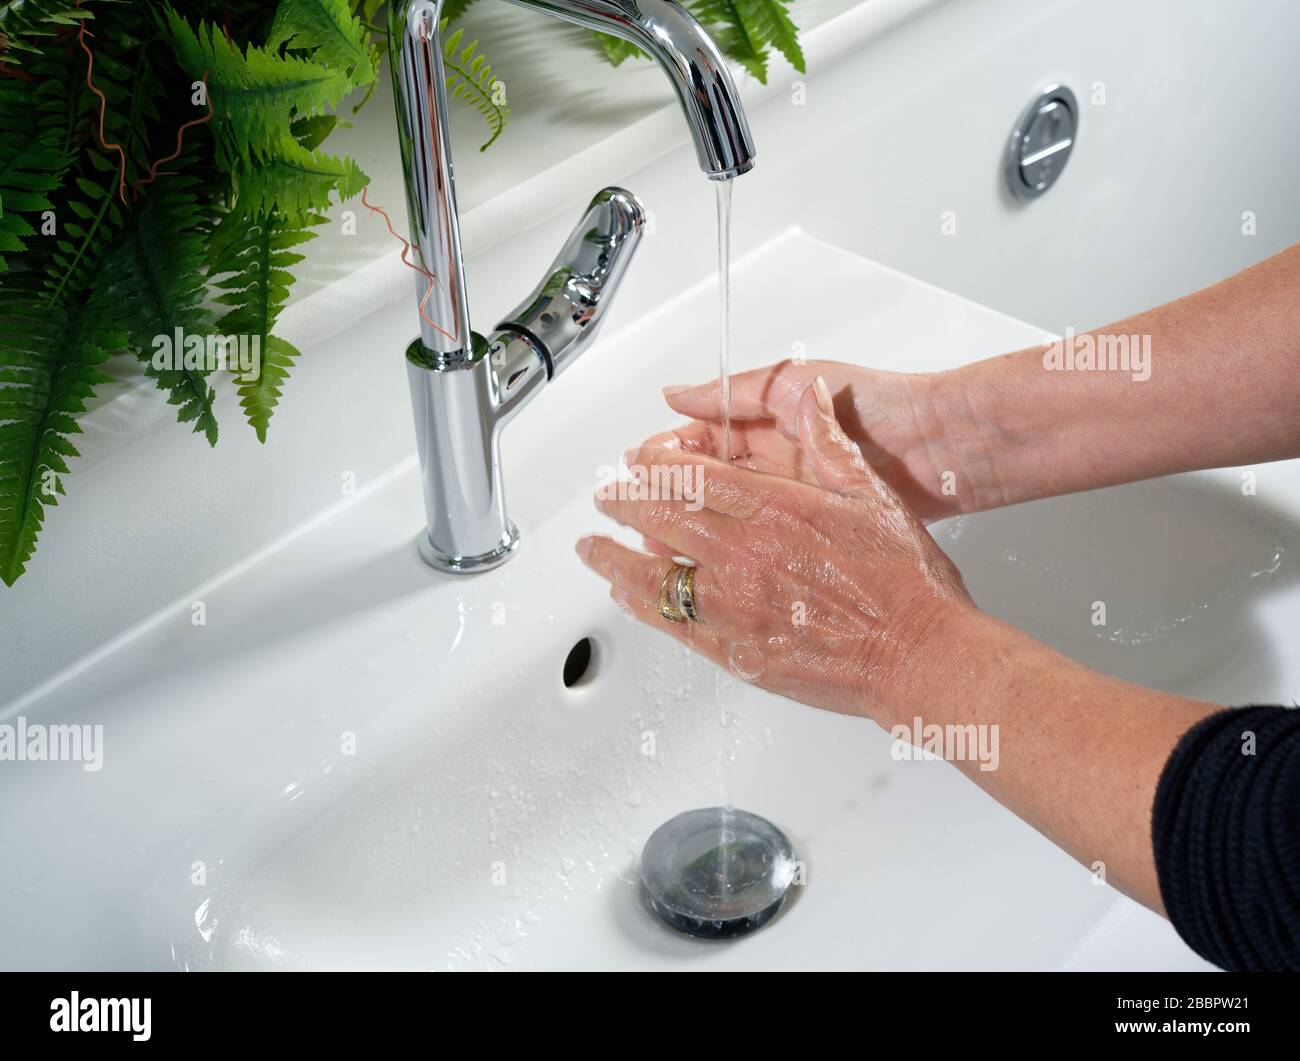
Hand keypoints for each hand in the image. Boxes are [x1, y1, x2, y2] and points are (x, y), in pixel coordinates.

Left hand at [577, 376, 975, 722]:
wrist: (919, 654)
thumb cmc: (903, 582)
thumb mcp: (870, 493)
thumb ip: (828, 441)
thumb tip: (808, 397)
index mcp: (774, 510)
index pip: (691, 475)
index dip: (654, 465)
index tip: (638, 461)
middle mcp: (745, 556)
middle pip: (661, 519)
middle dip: (623, 503)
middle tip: (605, 496)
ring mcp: (735, 607)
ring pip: (653, 575)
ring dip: (613, 558)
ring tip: (592, 547)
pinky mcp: (737, 652)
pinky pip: (673, 624)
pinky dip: (642, 606)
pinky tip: (626, 597)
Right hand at [653, 359, 987, 522]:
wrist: (948, 448)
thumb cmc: (883, 407)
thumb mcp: (800, 384)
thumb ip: (739, 392)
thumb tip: (677, 394)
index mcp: (766, 427)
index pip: (699, 445)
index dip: (666, 456)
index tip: (640, 468)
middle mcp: (775, 467)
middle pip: (704, 486)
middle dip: (668, 497)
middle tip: (639, 509)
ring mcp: (793, 501)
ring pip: (724, 520)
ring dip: (691, 530)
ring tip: (663, 541)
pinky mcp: (814, 531)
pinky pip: (761, 543)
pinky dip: (731, 553)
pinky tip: (709, 564)